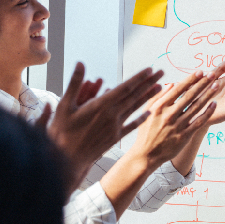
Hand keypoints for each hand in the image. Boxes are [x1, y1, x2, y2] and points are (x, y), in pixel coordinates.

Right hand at [48, 63, 162, 192]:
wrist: (66, 160)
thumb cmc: (62, 131)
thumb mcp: (65, 104)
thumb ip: (75, 83)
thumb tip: (80, 63)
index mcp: (101, 105)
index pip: (125, 87)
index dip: (138, 78)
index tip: (149, 69)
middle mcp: (112, 115)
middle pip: (134, 95)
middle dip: (148, 83)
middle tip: (162, 73)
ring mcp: (115, 127)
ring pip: (135, 108)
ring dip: (148, 97)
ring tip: (160, 87)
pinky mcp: (115, 137)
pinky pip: (131, 126)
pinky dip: (141, 118)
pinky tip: (149, 113)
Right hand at [130, 70, 218, 171]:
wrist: (146, 155)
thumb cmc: (146, 132)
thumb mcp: (147, 112)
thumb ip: (157, 97)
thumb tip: (170, 84)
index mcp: (159, 107)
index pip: (178, 89)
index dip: (190, 79)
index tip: (200, 72)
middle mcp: (169, 115)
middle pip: (189, 96)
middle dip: (202, 83)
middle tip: (212, 74)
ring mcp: (177, 126)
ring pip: (196, 107)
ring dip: (207, 95)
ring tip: (216, 85)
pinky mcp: (184, 136)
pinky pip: (199, 122)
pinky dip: (207, 112)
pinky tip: (214, 104)